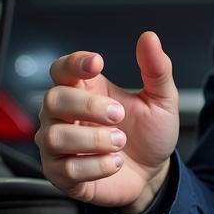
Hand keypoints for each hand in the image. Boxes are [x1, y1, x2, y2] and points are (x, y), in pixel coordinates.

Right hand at [36, 31, 179, 212]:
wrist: (153, 175)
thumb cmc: (149, 136)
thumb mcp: (161, 101)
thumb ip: (156, 70)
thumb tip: (149, 38)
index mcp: (84, 91)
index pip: (61, 69)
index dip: (74, 63)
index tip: (98, 64)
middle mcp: (64, 116)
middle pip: (52, 99)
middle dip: (88, 106)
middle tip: (119, 115)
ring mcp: (59, 146)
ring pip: (55, 137)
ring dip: (93, 139)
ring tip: (119, 143)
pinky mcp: (62, 175)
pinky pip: (67, 169)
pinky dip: (96, 166)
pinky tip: (114, 163)